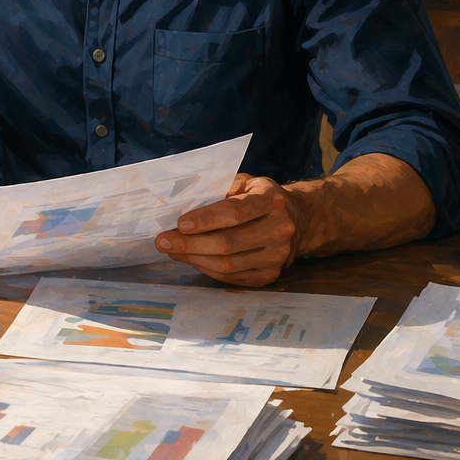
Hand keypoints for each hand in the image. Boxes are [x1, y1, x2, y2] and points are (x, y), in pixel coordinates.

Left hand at [153, 173, 303, 285]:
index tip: (180, 224)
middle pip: (229, 243)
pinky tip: (191, 259)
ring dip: (195, 259)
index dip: (206, 219)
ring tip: (172, 251)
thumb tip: (181, 200)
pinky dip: (207, 269)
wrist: (296, 220)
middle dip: (191, 244)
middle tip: (163, 241)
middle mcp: (279, 229)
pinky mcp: (271, 274)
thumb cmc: (258, 197)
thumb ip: (218, 188)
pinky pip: (233, 277)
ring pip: (229, 265)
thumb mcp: (244, 182)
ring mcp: (277, 255)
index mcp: (270, 199)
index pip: (235, 212)